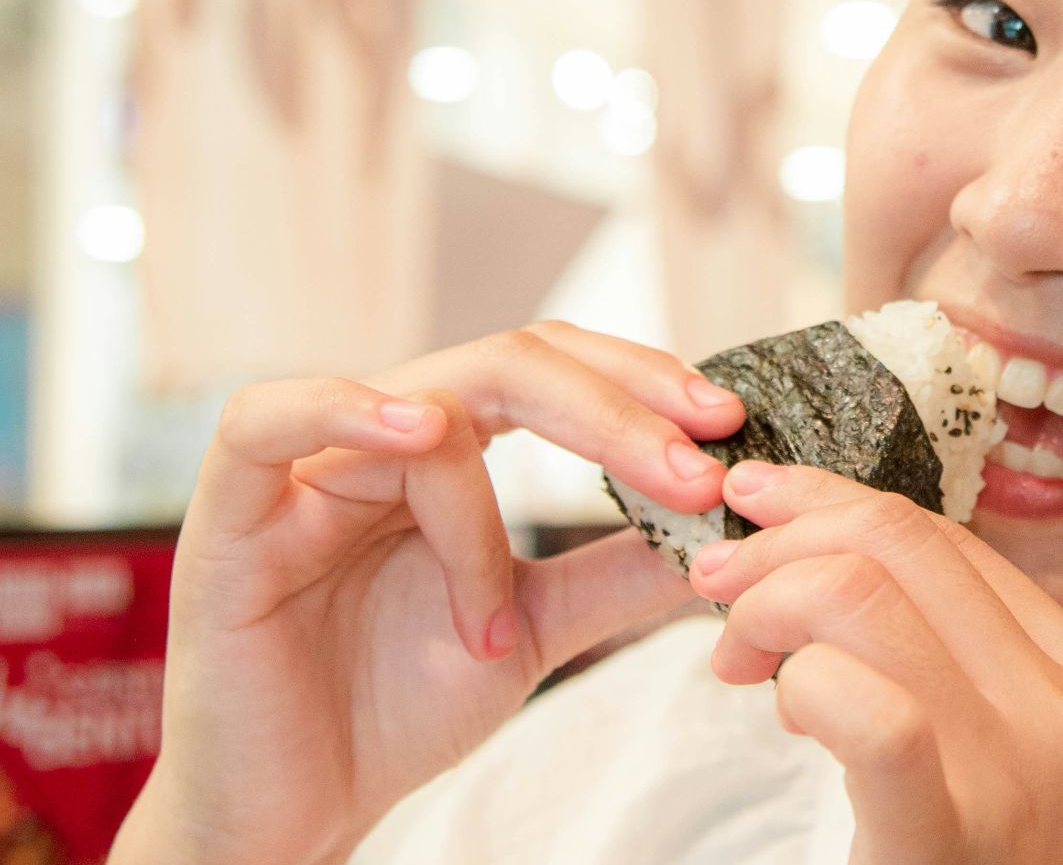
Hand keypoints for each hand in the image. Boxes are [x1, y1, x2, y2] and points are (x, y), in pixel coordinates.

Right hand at [110, 322, 743, 864]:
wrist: (297, 808)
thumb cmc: (395, 708)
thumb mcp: (534, 628)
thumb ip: (617, 573)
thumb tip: (728, 526)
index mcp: (449, 452)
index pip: (557, 369)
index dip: (642, 383)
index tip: (728, 423)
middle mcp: (380, 438)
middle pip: (508, 363)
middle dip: (616, 408)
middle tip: (695, 464)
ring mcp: (304, 470)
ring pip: (423, 411)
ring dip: (484, 516)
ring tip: (498, 621)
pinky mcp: (225, 517)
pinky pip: (266, 422)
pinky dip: (346, 410)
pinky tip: (416, 433)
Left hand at [686, 463, 1062, 864]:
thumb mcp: (1033, 784)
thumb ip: (975, 686)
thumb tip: (857, 576)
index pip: (952, 543)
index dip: (837, 507)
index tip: (762, 513)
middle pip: (908, 544)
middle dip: (786, 533)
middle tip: (717, 580)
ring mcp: (1031, 772)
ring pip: (869, 598)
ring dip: (769, 601)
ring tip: (734, 659)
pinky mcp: (958, 837)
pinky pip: (870, 708)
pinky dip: (803, 683)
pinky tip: (785, 710)